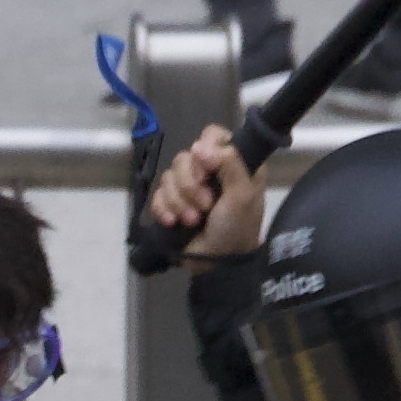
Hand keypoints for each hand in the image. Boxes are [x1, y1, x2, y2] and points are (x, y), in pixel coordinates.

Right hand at [149, 123, 266, 268]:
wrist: (218, 265)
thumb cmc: (237, 229)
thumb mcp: (243, 196)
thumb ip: (230, 164)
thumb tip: (201, 146)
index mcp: (233, 163)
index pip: (213, 135)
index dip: (205, 148)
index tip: (206, 167)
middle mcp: (211, 171)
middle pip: (185, 157)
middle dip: (191, 185)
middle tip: (205, 206)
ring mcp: (189, 187)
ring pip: (169, 176)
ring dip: (180, 202)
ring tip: (193, 221)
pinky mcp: (172, 204)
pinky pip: (158, 195)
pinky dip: (165, 210)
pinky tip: (174, 223)